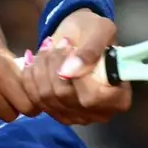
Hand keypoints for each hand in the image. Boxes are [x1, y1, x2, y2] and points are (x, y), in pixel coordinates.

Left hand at [21, 9, 131, 125]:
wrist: (77, 35)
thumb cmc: (94, 31)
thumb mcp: (100, 31)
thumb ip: (90, 51)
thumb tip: (68, 72)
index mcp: (118, 97)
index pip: (92, 97)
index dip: (76, 76)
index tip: (70, 48)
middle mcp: (98, 113)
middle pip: (65, 96)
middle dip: (54, 64)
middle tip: (58, 43)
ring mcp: (76, 116)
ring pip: (47, 97)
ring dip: (41, 67)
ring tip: (48, 48)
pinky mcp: (55, 113)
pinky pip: (34, 99)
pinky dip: (29, 77)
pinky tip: (33, 61)